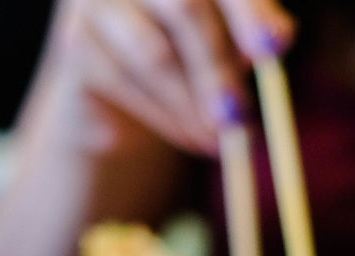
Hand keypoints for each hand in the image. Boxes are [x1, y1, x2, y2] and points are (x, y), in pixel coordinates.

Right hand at [49, 0, 294, 153]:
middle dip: (217, 67)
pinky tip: (189, 137)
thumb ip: (253, 34)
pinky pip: (126, 86)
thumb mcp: (229, 42)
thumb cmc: (187, 58)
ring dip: (191, 107)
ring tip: (217, 142)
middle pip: (184, 6)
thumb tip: (279, 38)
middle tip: (239, 116)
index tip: (272, 51)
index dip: (249, 10)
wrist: (119, 100)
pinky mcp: (75, 41)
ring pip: (154, 56)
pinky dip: (166, 120)